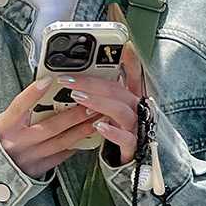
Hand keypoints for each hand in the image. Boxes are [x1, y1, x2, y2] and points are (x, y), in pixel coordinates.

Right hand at [0, 76, 103, 179]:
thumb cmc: (0, 141)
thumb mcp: (4, 123)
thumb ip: (22, 111)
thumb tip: (44, 91)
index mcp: (6, 126)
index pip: (19, 106)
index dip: (32, 93)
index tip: (47, 81)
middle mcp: (18, 142)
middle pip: (50, 127)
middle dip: (74, 115)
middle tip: (91, 104)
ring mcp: (29, 156)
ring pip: (60, 142)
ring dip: (81, 131)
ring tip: (95, 120)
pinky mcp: (37, 169)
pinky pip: (59, 156)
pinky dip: (73, 147)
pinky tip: (85, 139)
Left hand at [58, 40, 144, 164]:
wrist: (137, 159)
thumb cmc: (123, 130)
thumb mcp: (118, 108)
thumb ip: (108, 91)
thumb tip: (85, 74)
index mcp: (133, 98)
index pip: (135, 76)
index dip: (131, 61)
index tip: (126, 46)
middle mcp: (137, 109)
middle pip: (117, 91)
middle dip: (92, 83)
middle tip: (68, 79)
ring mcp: (137, 127)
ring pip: (120, 111)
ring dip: (98, 103)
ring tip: (78, 98)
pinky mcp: (134, 146)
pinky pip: (125, 138)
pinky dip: (112, 132)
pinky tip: (98, 126)